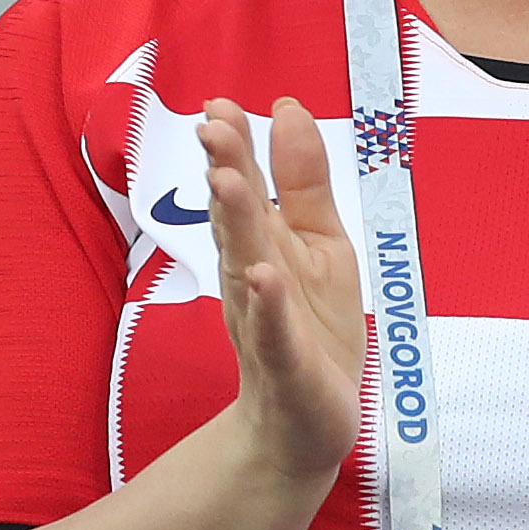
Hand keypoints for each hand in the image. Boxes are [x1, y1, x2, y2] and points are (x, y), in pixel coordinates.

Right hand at [199, 97, 364, 488]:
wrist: (304, 423)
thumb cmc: (310, 326)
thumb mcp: (317, 242)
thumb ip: (303, 179)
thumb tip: (287, 106)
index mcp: (262, 241)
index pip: (243, 186)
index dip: (233, 146)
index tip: (219, 106)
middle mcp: (252, 274)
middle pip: (237, 217)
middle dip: (226, 171)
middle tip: (211, 127)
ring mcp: (264, 320)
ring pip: (247, 264)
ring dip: (236, 224)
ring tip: (225, 181)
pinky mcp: (286, 364)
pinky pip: (274, 332)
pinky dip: (268, 306)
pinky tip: (263, 277)